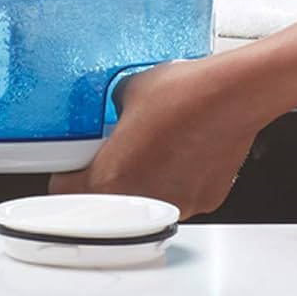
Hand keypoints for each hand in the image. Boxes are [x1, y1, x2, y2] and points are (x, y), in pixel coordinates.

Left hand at [50, 0, 296, 219]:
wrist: (232, 96)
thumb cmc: (181, 92)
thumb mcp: (125, 91)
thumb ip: (109, 111)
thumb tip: (110, 112)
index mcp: (111, 177)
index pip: (66, 194)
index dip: (64, 176)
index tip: (67, 166)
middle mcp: (142, 200)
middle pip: (107, 203)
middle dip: (104, 179)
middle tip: (109, 152)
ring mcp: (176, 205)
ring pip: (145, 200)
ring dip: (141, 181)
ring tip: (152, 147)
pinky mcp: (205, 201)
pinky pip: (177, 195)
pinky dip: (174, 180)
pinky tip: (181, 151)